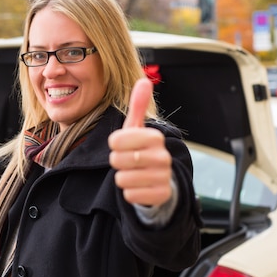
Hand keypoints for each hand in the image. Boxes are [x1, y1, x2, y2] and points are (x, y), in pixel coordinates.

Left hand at [108, 78, 171, 206]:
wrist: (160, 180)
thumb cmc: (142, 151)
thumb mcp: (138, 129)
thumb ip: (138, 106)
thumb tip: (144, 80)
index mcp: (154, 137)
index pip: (115, 141)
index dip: (113, 145)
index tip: (122, 146)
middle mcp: (162, 156)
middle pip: (116, 160)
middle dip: (117, 162)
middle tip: (128, 162)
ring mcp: (163, 177)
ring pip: (122, 179)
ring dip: (122, 178)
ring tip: (134, 174)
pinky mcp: (161, 195)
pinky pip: (129, 195)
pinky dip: (129, 193)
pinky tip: (139, 187)